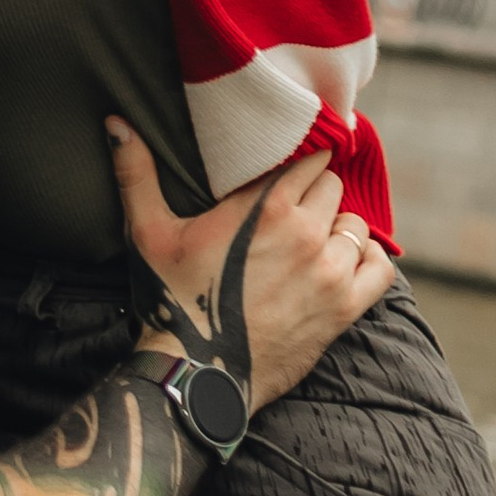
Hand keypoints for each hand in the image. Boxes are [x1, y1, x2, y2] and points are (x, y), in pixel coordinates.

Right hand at [107, 122, 393, 415]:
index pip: (306, 156)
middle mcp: (306, 231)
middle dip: (314, 189)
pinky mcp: (344, 309)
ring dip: (338, 225)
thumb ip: (136, 172)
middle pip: (331, 185)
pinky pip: (380, 268)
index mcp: (265, 206)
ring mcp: (329, 271)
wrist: (199, 373)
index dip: (299, 156)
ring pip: (355, 224)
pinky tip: (349, 259)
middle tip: (291, 203)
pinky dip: (370, 259)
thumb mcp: (148, 232)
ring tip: (313, 235)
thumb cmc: (173, 300)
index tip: (289, 162)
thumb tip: (115, 121)